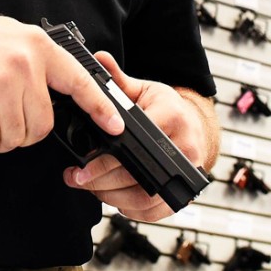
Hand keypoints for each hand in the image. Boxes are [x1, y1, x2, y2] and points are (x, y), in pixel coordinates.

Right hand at [0, 15, 124, 160]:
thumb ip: (35, 57)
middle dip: (23, 133)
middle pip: (43, 124)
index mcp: (36, 45)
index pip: (80, 81)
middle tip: (1, 123)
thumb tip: (61, 82)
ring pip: (17, 137)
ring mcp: (2, 81)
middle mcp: (25, 62)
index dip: (101, 107)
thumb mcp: (7, 35)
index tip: (116, 126)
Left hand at [62, 51, 208, 221]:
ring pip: (143, 197)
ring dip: (110, 197)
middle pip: (135, 174)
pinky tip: (112, 197)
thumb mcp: (144, 89)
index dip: (105, 158)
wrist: (195, 128)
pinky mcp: (184, 195)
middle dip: (99, 180)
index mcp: (170, 116)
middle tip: (75, 178)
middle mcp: (183, 147)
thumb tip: (99, 59)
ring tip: (88, 188)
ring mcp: (185, 174)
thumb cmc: (167, 109)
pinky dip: (129, 209)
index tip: (81, 164)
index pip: (133, 142)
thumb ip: (118, 79)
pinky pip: (153, 212)